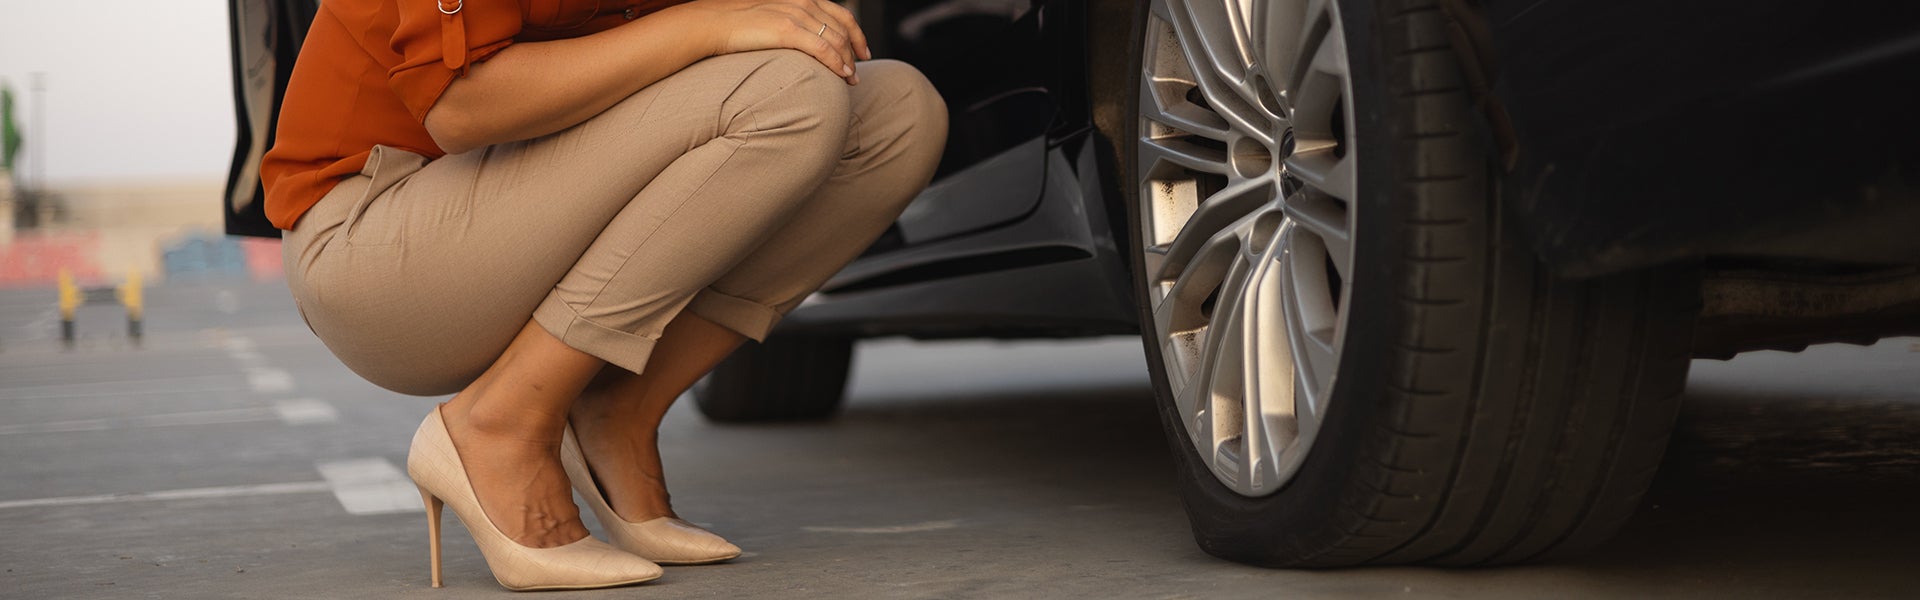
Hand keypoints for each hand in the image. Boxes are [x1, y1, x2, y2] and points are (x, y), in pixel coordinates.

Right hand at [685, 0, 871, 84]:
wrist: (715, 24)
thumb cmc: (741, 27)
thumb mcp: (774, 20)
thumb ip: (795, 26)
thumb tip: (808, 44)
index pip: (841, 15)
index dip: (857, 35)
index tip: (863, 53)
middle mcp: (804, 3)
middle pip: (842, 30)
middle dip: (855, 53)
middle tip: (857, 74)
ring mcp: (796, 15)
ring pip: (836, 41)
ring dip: (848, 62)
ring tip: (851, 80)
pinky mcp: (787, 30)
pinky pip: (823, 49)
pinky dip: (837, 64)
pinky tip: (842, 75)